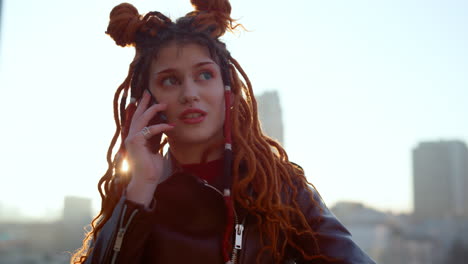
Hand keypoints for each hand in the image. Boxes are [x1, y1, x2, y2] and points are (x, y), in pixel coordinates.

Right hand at [124, 91, 173, 205]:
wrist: (147, 180)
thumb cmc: (152, 167)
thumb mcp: (155, 147)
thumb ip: (155, 137)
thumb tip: (163, 126)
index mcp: (135, 137)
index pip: (138, 119)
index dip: (142, 108)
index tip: (148, 98)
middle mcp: (131, 136)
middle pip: (137, 115)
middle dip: (143, 103)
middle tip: (149, 93)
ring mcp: (131, 139)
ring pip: (142, 119)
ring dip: (153, 110)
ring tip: (164, 105)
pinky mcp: (135, 142)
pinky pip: (149, 129)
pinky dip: (161, 126)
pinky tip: (170, 126)